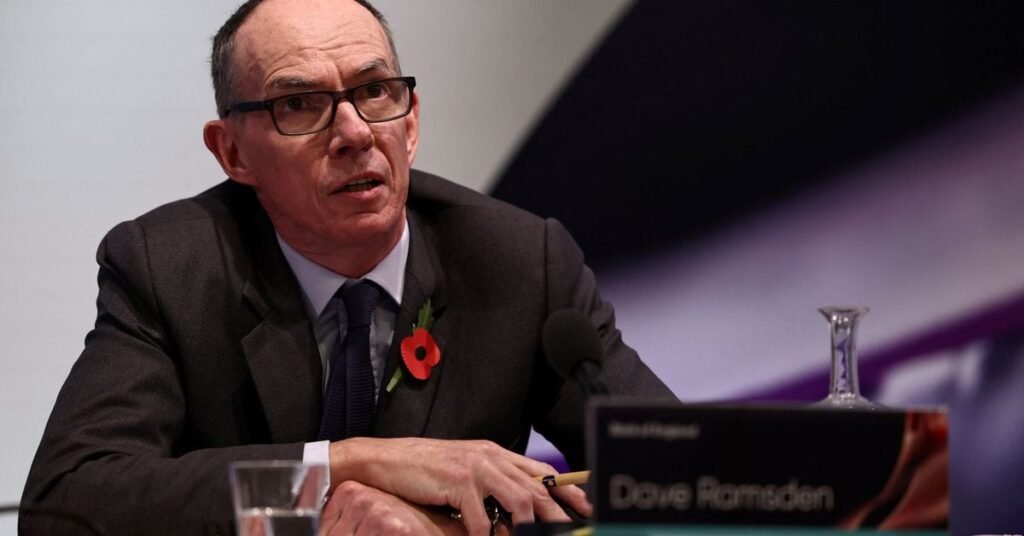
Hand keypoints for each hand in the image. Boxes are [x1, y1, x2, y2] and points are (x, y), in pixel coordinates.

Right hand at [329, 438, 592, 535]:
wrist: (384, 459)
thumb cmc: (423, 469)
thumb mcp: (464, 470)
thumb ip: (491, 483)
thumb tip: (516, 509)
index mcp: (495, 453)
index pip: (542, 472)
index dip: (567, 491)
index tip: (586, 508)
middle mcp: (491, 457)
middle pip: (539, 488)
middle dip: (560, 515)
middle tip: (571, 532)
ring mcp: (475, 468)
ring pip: (519, 501)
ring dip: (527, 528)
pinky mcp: (457, 481)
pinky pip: (481, 517)